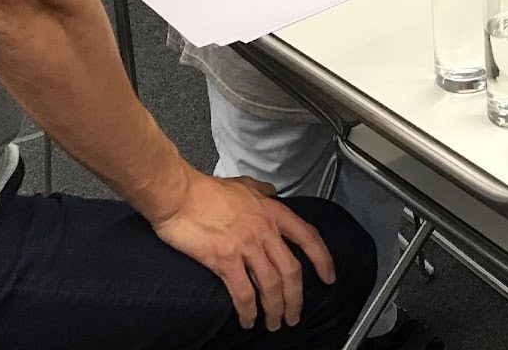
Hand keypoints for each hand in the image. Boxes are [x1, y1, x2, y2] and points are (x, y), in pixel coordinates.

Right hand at [149, 170, 335, 331]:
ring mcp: (246, 245)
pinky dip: (249, 310)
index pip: (308, 237)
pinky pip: (244, 292)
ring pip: (272, 285)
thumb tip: (272, 192)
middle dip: (296, 299)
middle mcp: (264, 229)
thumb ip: (262, 192)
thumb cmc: (206, 190)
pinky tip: (248, 319)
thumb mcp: (244, 184)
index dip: (323, 260)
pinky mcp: (225, 259)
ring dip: (275, 309)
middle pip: (292, 271)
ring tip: (273, 323)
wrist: (178, 194)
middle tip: (294, 316)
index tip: (329, 277)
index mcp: (272, 211)